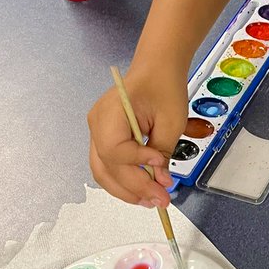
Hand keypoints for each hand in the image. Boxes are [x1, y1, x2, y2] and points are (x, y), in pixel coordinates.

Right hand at [88, 65, 186, 205]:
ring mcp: (97, 132)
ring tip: (151, 200)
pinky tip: (143, 189)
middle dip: (134, 188)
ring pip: (103, 171)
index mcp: (109, 114)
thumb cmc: (164, 85)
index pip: (115, 150)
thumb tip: (160, 181)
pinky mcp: (105, 138)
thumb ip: (163, 152)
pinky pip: (109, 165)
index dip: (138, 163)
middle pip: (106, 167)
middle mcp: (96, 124)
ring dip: (127, 190)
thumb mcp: (171, 119)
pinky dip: (124, 179)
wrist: (158, 68)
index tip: (161, 166)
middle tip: (160, 199)